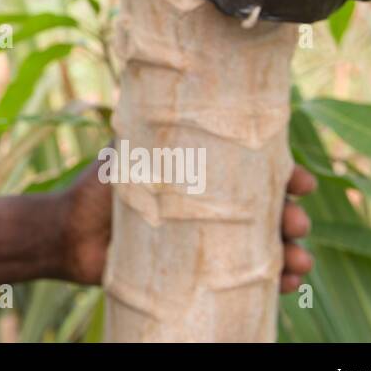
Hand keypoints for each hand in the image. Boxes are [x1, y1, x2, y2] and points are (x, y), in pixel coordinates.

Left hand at [61, 153, 316, 292]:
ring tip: (299, 263)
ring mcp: (210, 243)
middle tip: (296, 223)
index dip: (287, 176)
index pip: (256, 172)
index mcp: (204, 173)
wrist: (69, 237)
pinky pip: (247, 280)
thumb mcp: (126, 155)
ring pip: (268, 247)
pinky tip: (286, 285)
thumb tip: (162, 85)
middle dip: (293, 217)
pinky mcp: (201, 274)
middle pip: (270, 211)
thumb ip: (148, 131)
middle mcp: (213, 206)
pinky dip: (272, 282)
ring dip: (294, 254)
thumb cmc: (96, 188)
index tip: (301, 183)